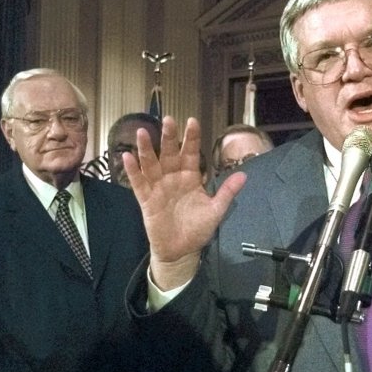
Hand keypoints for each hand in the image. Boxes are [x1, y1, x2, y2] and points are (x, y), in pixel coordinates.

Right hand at [123, 117, 246, 289]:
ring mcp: (158, 188)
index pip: (191, 153)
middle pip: (170, 153)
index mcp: (190, 177)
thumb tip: (244, 176)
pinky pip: (138, 183)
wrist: (181, 251)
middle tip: (169, 120)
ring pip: (151, 164)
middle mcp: (173, 178)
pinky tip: (127, 156)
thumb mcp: (216, 211)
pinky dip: (133, 171)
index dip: (191, 138)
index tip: (192, 121)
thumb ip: (227, 192)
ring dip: (147, 149)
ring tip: (143, 132)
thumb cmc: (198, 229)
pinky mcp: (146, 200)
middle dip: (169, 137)